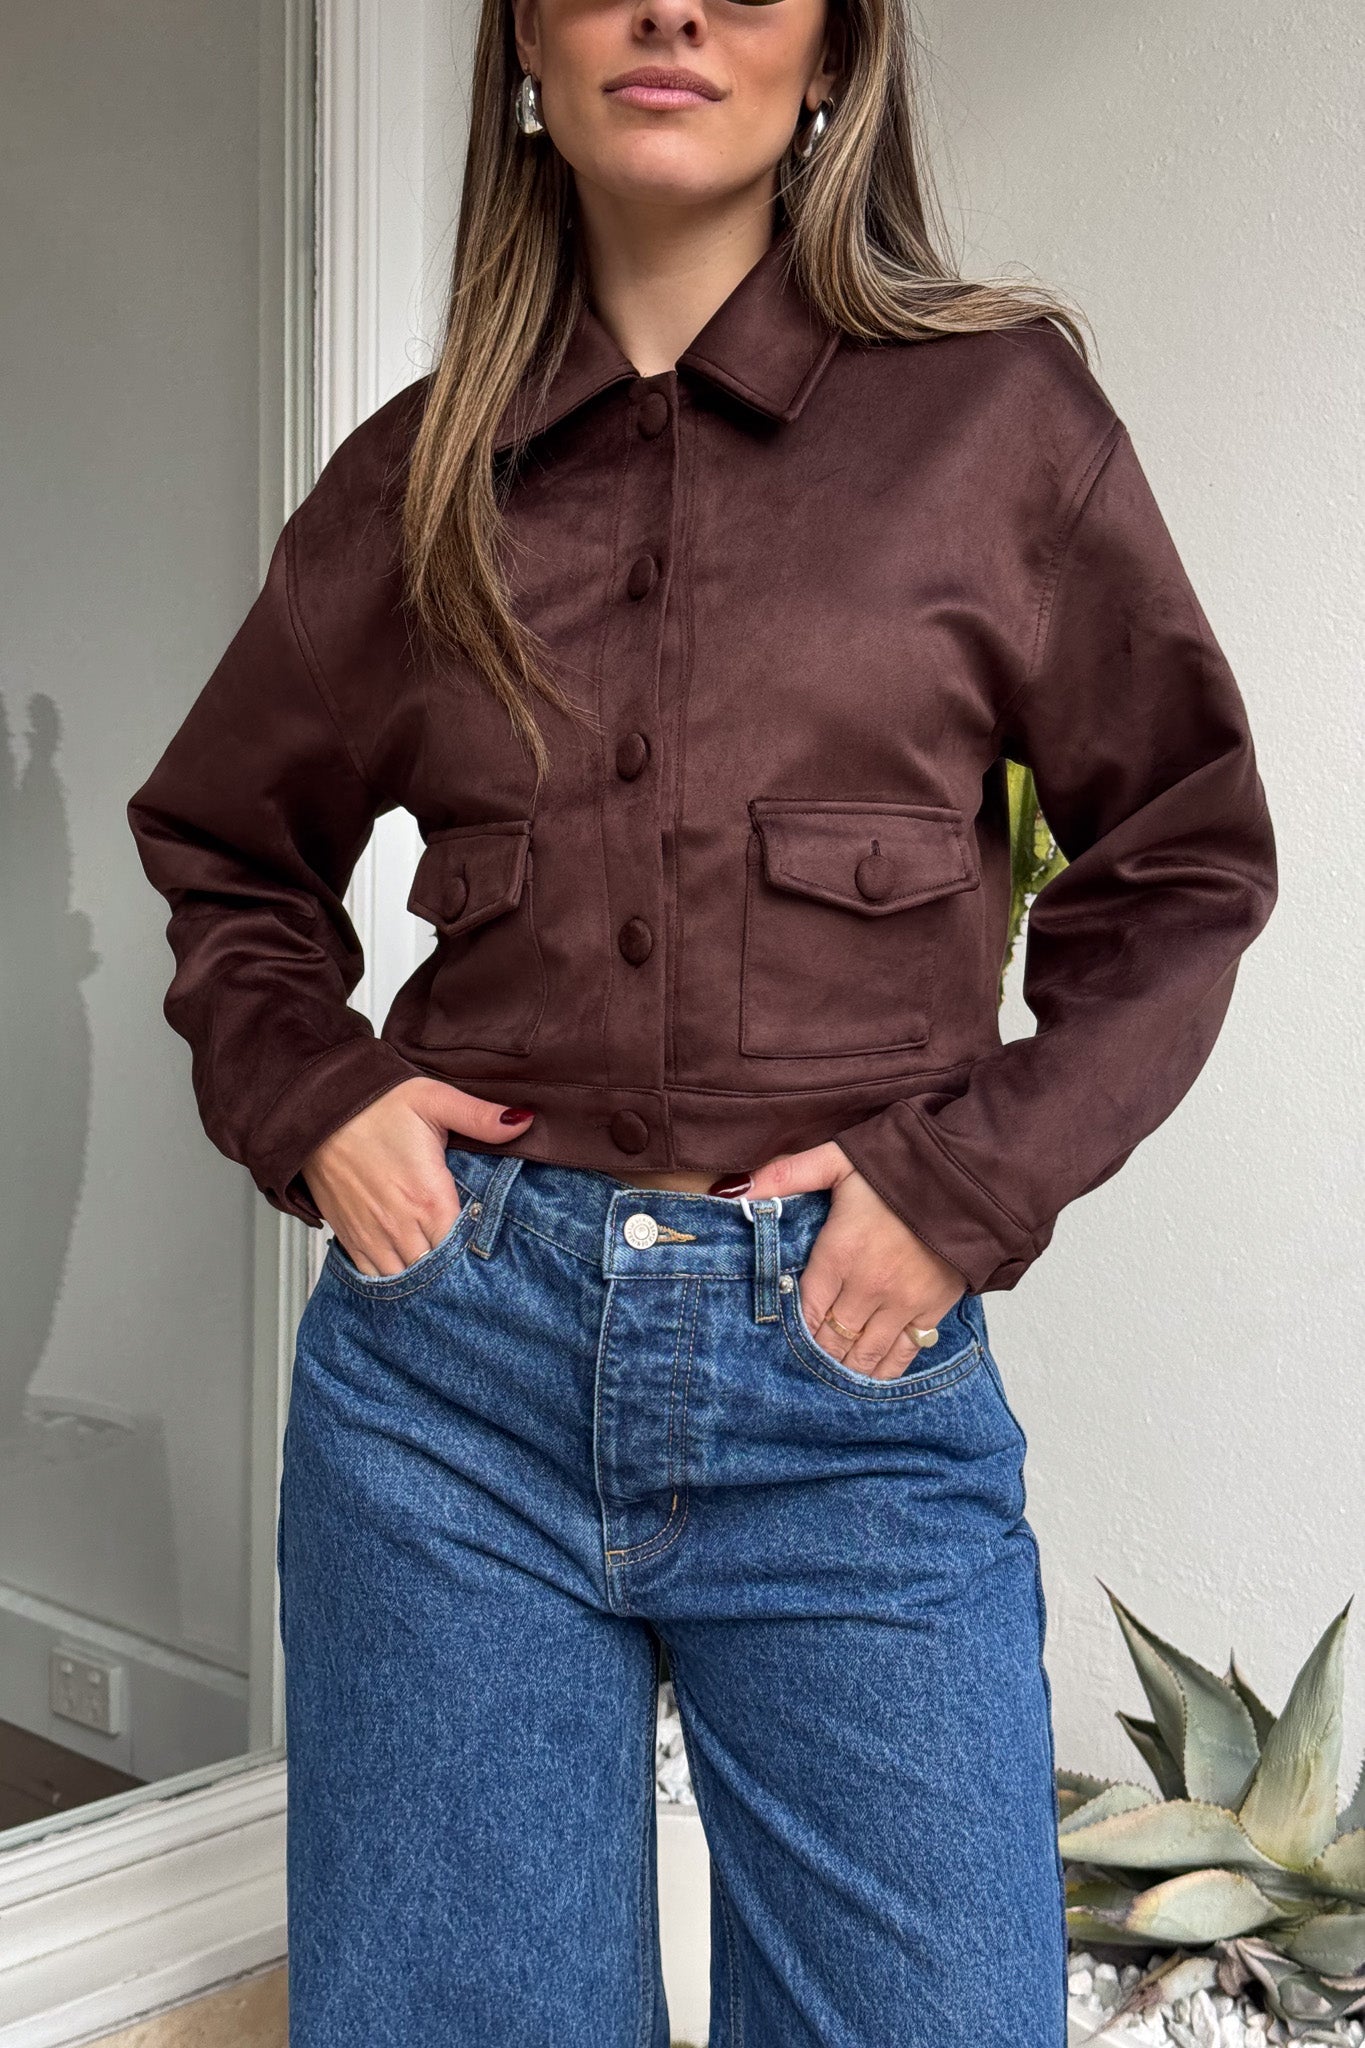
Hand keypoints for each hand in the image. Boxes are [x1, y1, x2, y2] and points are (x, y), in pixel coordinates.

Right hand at [301, 1078, 534, 1277]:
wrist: (316, 1112)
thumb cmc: (374, 1105)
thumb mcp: (434, 1100)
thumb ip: (480, 1117)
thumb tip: (525, 1120)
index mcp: (429, 1197)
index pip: (465, 1250)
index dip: (482, 1256)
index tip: (497, 1257)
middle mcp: (401, 1225)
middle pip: (439, 1273)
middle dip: (458, 1275)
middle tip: (478, 1275)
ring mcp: (373, 1236)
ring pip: (407, 1281)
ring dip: (426, 1283)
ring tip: (447, 1282)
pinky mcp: (351, 1238)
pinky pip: (375, 1278)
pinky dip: (394, 1281)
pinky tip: (410, 1276)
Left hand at [734, 1142, 967, 1379]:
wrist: (970, 1177)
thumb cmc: (901, 1166)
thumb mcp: (838, 1158)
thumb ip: (786, 1175)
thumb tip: (733, 1190)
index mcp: (839, 1253)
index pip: (806, 1309)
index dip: (794, 1328)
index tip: (783, 1338)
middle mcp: (867, 1286)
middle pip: (831, 1338)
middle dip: (816, 1353)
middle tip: (802, 1366)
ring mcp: (901, 1303)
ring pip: (864, 1353)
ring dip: (844, 1368)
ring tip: (830, 1377)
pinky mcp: (932, 1310)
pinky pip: (903, 1354)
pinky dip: (884, 1371)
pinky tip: (870, 1378)